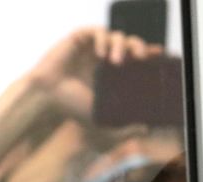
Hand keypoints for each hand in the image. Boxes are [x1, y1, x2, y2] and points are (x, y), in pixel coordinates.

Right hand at [29, 27, 162, 121]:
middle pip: (129, 42)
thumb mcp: (101, 118)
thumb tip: (145, 128)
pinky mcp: (78, 38)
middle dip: (138, 46)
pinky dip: (103, 39)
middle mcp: (101, 57)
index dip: (147, 53)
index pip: (134, 57)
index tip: (157, 55)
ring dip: (121, 45)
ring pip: (115, 35)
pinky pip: (97, 31)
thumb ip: (123, 127)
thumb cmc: (69, 107)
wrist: (46, 98)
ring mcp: (90, 46)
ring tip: (116, 62)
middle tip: (142, 57)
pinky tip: (101, 54)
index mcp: (109, 72)